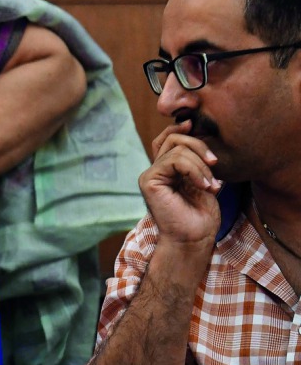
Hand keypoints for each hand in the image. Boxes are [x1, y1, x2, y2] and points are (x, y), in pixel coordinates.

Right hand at [139, 121, 221, 247]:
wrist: (193, 240)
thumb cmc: (200, 217)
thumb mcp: (204, 183)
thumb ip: (198, 163)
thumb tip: (204, 143)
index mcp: (166, 170)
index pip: (167, 138)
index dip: (180, 129)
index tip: (195, 124)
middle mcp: (155, 170)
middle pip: (172, 138)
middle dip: (199, 146)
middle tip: (215, 164)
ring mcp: (150, 175)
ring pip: (175, 148)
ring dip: (200, 164)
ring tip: (212, 184)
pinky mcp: (149, 181)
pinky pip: (173, 161)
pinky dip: (194, 169)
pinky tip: (204, 185)